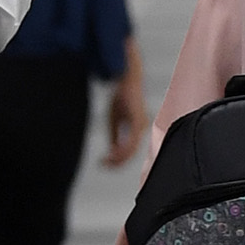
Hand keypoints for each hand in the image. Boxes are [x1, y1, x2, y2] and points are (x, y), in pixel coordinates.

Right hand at [102, 40, 149, 166]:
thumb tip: (113, 150)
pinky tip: (113, 153)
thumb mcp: (114, 119)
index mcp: (137, 129)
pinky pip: (132, 140)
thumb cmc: (121, 97)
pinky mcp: (138, 121)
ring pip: (131, 149)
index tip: (103, 163)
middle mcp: (141, 129)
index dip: (117, 159)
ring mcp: (141, 125)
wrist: (126, 80)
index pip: (129, 150)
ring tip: (106, 161)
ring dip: (118, 157)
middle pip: (130, 153)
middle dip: (117, 162)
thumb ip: (115, 135)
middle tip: (103, 164)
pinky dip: (122, 149)